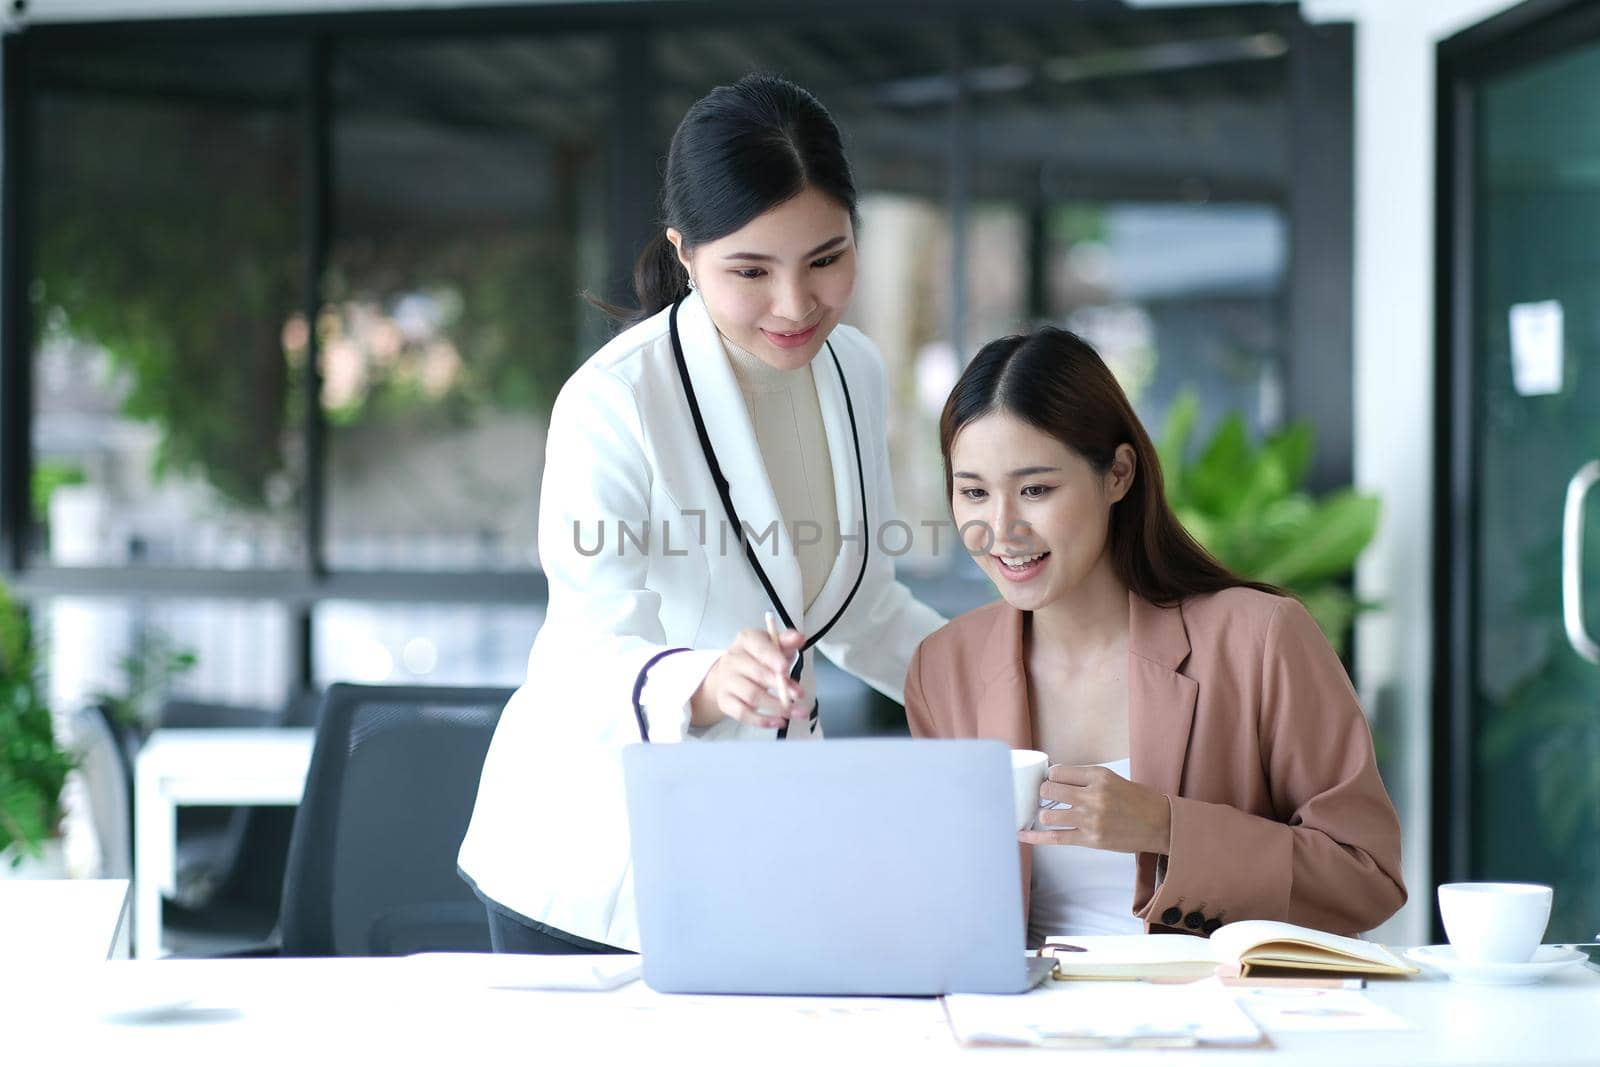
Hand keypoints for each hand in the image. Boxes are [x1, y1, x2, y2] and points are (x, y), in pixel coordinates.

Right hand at [689, 627, 806, 728]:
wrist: (729, 674)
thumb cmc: (758, 658)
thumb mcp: (773, 645)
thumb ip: (786, 642)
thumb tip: (799, 638)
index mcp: (746, 640)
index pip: (758, 647)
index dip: (772, 657)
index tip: (785, 668)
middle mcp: (732, 658)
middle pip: (757, 674)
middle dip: (781, 686)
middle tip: (799, 695)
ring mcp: (726, 681)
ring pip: (752, 696)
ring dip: (777, 706)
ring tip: (798, 712)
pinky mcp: (725, 701)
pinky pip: (743, 714)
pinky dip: (762, 720)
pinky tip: (780, 722)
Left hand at [1018, 764, 1172, 854]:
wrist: (1160, 824)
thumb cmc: (1138, 800)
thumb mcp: (1112, 779)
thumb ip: (1085, 779)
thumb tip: (1055, 779)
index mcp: (1098, 776)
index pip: (1057, 771)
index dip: (1050, 776)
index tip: (1052, 781)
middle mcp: (1092, 796)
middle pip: (1048, 789)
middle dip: (1043, 793)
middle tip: (1048, 797)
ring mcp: (1090, 819)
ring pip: (1048, 813)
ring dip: (1045, 813)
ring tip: (1050, 813)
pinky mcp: (1090, 840)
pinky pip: (1055, 838)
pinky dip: (1035, 837)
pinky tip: (1021, 834)